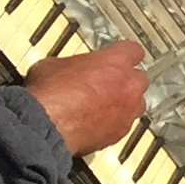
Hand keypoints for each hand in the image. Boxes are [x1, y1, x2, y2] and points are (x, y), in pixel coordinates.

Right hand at [26, 42, 147, 155]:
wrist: (46, 124)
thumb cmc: (50, 93)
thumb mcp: (53, 64)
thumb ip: (71, 64)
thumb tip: (65, 69)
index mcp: (115, 62)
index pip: (133, 51)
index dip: (123, 54)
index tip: (117, 58)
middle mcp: (128, 86)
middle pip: (139, 79)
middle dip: (125, 82)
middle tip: (106, 84)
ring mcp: (127, 111)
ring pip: (136, 105)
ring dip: (123, 104)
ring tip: (101, 107)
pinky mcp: (120, 133)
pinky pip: (122, 125)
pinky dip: (111, 124)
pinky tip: (94, 124)